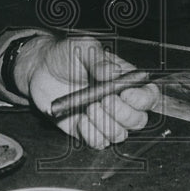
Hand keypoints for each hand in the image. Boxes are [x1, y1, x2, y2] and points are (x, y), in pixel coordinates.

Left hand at [14, 35, 159, 148]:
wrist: (40, 70)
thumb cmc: (66, 55)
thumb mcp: (82, 48)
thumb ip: (98, 59)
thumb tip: (113, 73)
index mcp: (125, 80)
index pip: (148, 95)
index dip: (142, 99)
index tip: (126, 93)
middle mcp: (119, 101)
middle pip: (138, 120)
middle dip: (123, 114)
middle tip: (104, 101)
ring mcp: (104, 118)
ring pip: (120, 135)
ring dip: (106, 124)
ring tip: (89, 107)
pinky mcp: (88, 131)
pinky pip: (99, 142)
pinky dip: (91, 134)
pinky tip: (80, 119)